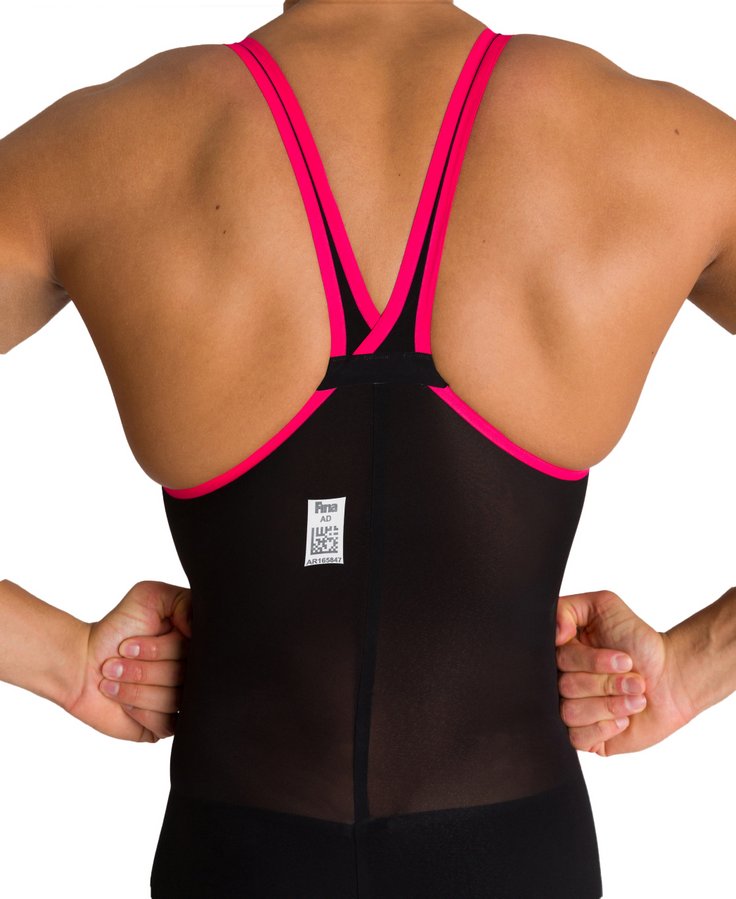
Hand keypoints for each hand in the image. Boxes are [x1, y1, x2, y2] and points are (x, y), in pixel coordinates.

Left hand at [64, 580, 190, 742]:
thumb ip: (183, 601)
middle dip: (141, 669)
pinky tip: (124, 703)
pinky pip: (167, 722)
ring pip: (175, 700)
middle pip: (185, 676)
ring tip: (113, 678)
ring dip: (134, 689)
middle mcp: (195, 669)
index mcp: (196, 642)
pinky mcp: (167, 723)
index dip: (160, 650)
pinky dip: (139, 711)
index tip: (129, 645)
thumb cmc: (117, 628)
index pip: (198, 652)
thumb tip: (199, 627)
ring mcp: (183, 697)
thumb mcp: (150, 596)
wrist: (83, 663)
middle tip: (117, 660)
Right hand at [555, 589, 694, 755]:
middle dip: (608, 683)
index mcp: (560, 652)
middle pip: (564, 687)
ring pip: (570, 713)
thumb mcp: (603, 605)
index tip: (622, 658)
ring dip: (612, 705)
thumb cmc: (639, 641)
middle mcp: (559, 680)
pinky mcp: (584, 736)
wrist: (672, 678)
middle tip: (634, 678)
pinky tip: (623, 720)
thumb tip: (553, 633)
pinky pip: (576, 738)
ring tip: (636, 698)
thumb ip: (567, 608)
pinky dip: (605, 728)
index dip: (591, 661)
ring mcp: (570, 708)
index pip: (555, 659)